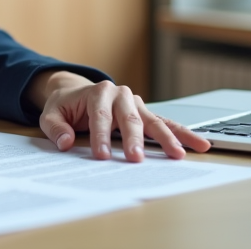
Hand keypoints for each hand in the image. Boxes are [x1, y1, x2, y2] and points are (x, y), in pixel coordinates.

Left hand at [28, 71, 211, 160]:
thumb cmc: (65, 106)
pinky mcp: (146, 115)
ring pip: (154, 122)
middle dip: (133, 139)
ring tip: (179, 155)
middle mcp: (121, 94)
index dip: (100, 136)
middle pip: (129, 119)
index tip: (102, 155)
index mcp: (98, 92)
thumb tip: (64, 143)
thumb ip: (55, 128)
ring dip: (167, 138)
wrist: (75, 93)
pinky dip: (183, 134)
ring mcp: (137, 104)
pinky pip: (166, 125)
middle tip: (136, 159)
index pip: (99, 116)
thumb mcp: (50, 114)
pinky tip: (200, 144)